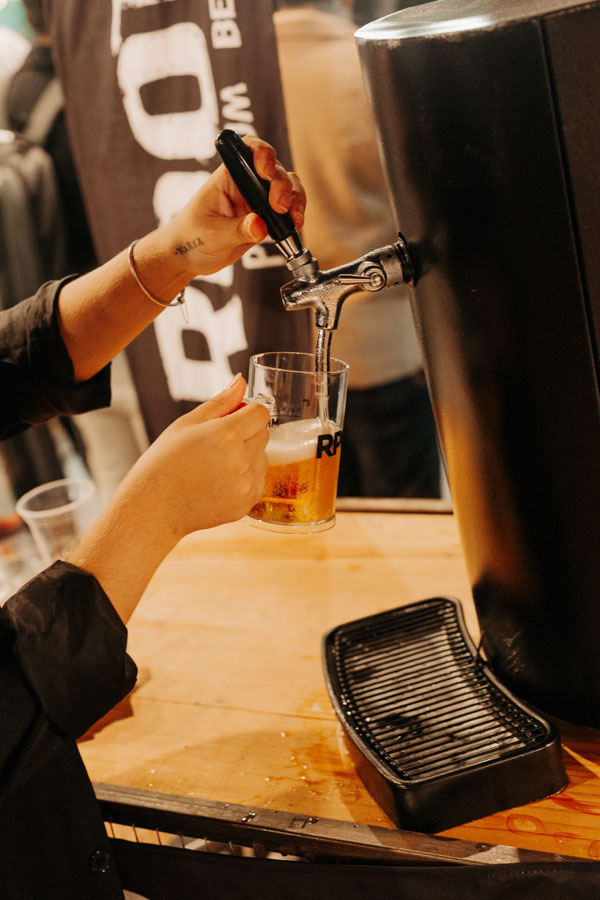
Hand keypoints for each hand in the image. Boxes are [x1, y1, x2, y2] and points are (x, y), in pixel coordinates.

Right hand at [68, 375, 268, 621]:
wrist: (154, 508)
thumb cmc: (163, 463)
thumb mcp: (186, 424)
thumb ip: (220, 402)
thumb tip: (241, 381)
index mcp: (226, 435)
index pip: (260, 412)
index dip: (247, 412)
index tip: (231, 419)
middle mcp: (242, 460)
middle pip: (264, 433)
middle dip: (247, 433)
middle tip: (216, 444)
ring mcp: (246, 484)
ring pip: (262, 457)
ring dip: (247, 456)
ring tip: (214, 465)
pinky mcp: (246, 503)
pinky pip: (258, 480)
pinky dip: (246, 478)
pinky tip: (218, 481)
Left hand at [165, 135, 305, 277]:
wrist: (188, 257)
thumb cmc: (191, 237)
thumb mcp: (212, 234)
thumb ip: (238, 230)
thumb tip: (261, 225)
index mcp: (228, 177)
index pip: (249, 149)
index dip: (263, 153)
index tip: (265, 172)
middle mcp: (245, 184)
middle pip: (275, 170)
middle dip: (283, 185)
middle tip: (279, 207)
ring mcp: (257, 201)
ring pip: (287, 189)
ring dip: (295, 200)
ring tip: (293, 219)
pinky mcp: (265, 218)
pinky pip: (287, 212)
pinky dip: (295, 217)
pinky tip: (293, 226)